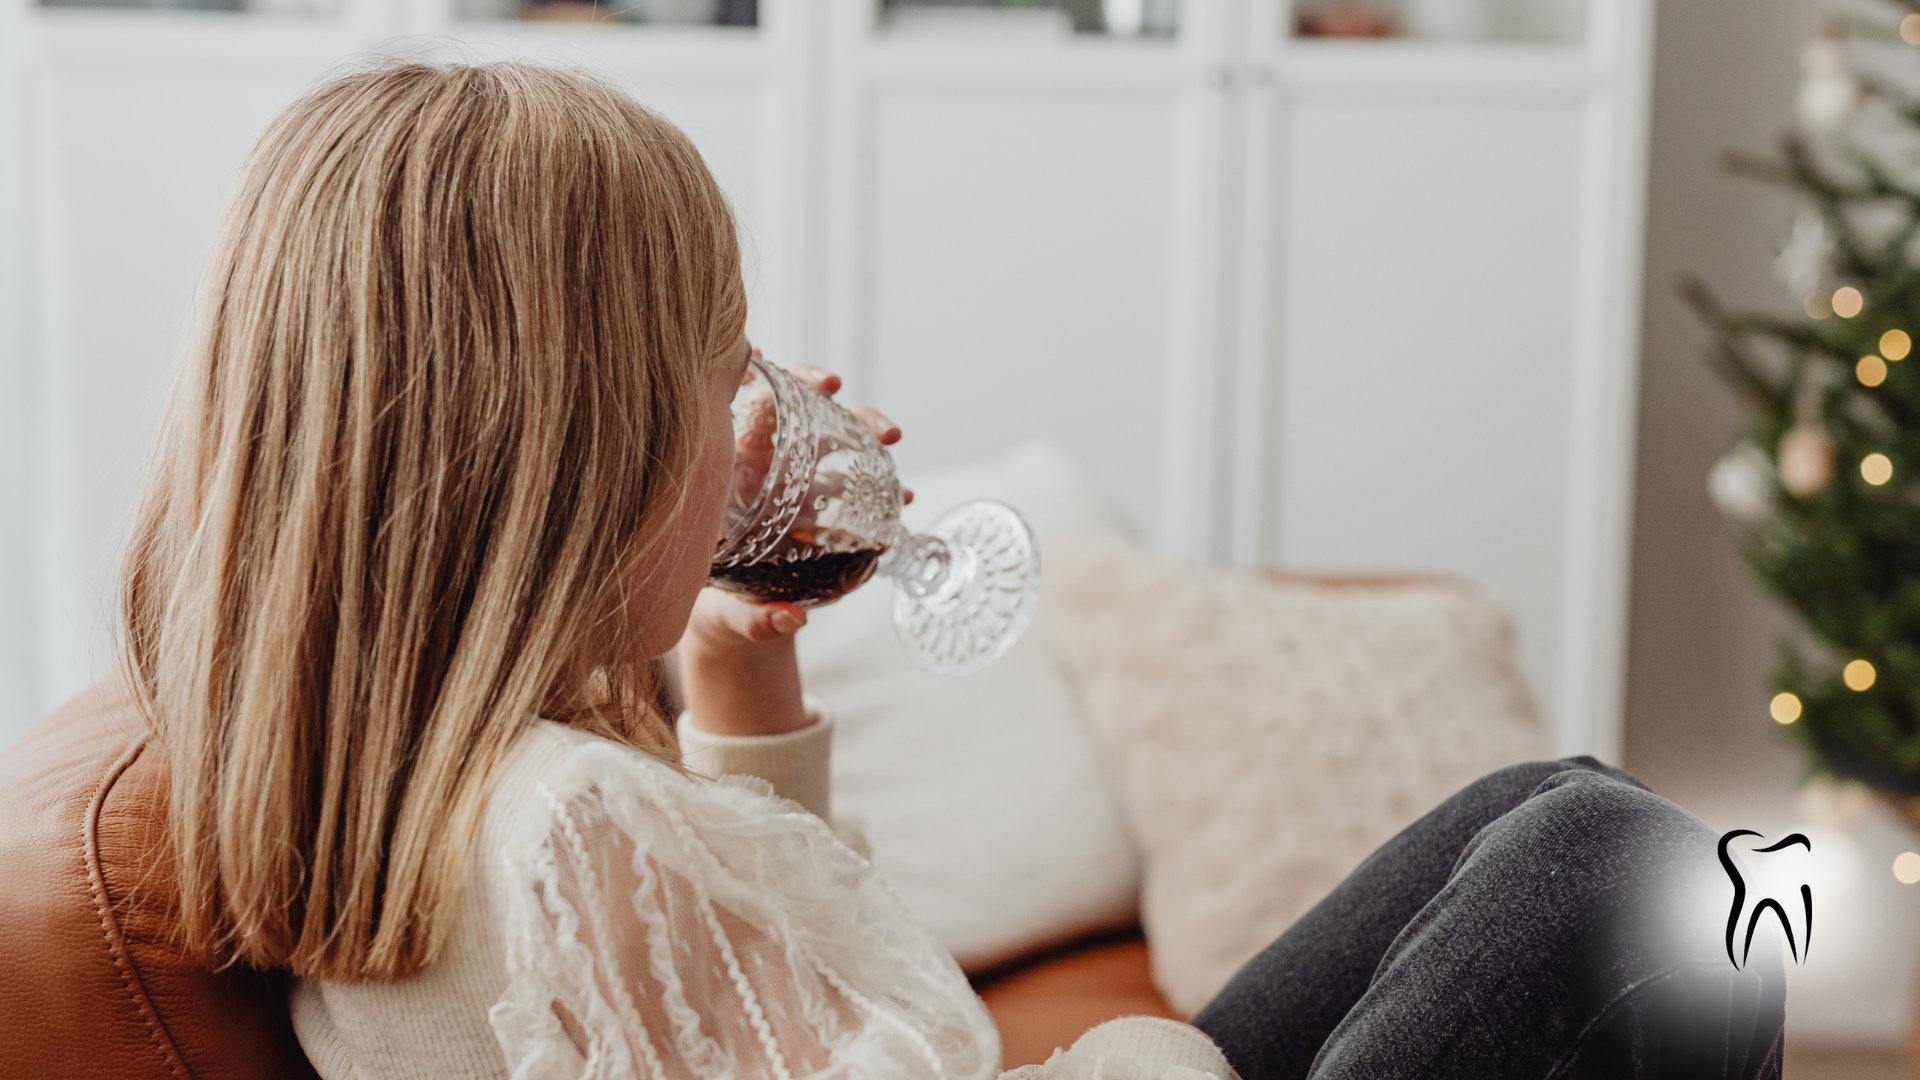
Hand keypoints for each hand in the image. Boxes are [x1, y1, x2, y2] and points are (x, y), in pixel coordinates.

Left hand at [675, 362, 903, 737]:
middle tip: (868, 416)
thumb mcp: (729, 613)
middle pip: (807, 417)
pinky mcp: (822, 512)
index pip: (756, 407)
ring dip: (870, 436)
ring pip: (838, 445)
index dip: (779, 380)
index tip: (805, 374)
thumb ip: (758, 618)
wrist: (732, 624)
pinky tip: (901, 498)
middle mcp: (768, 472)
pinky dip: (881, 487)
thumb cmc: (715, 610)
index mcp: (735, 476)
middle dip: (841, 405)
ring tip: (893, 445)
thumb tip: (793, 620)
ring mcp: (799, 489)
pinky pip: (855, 488)